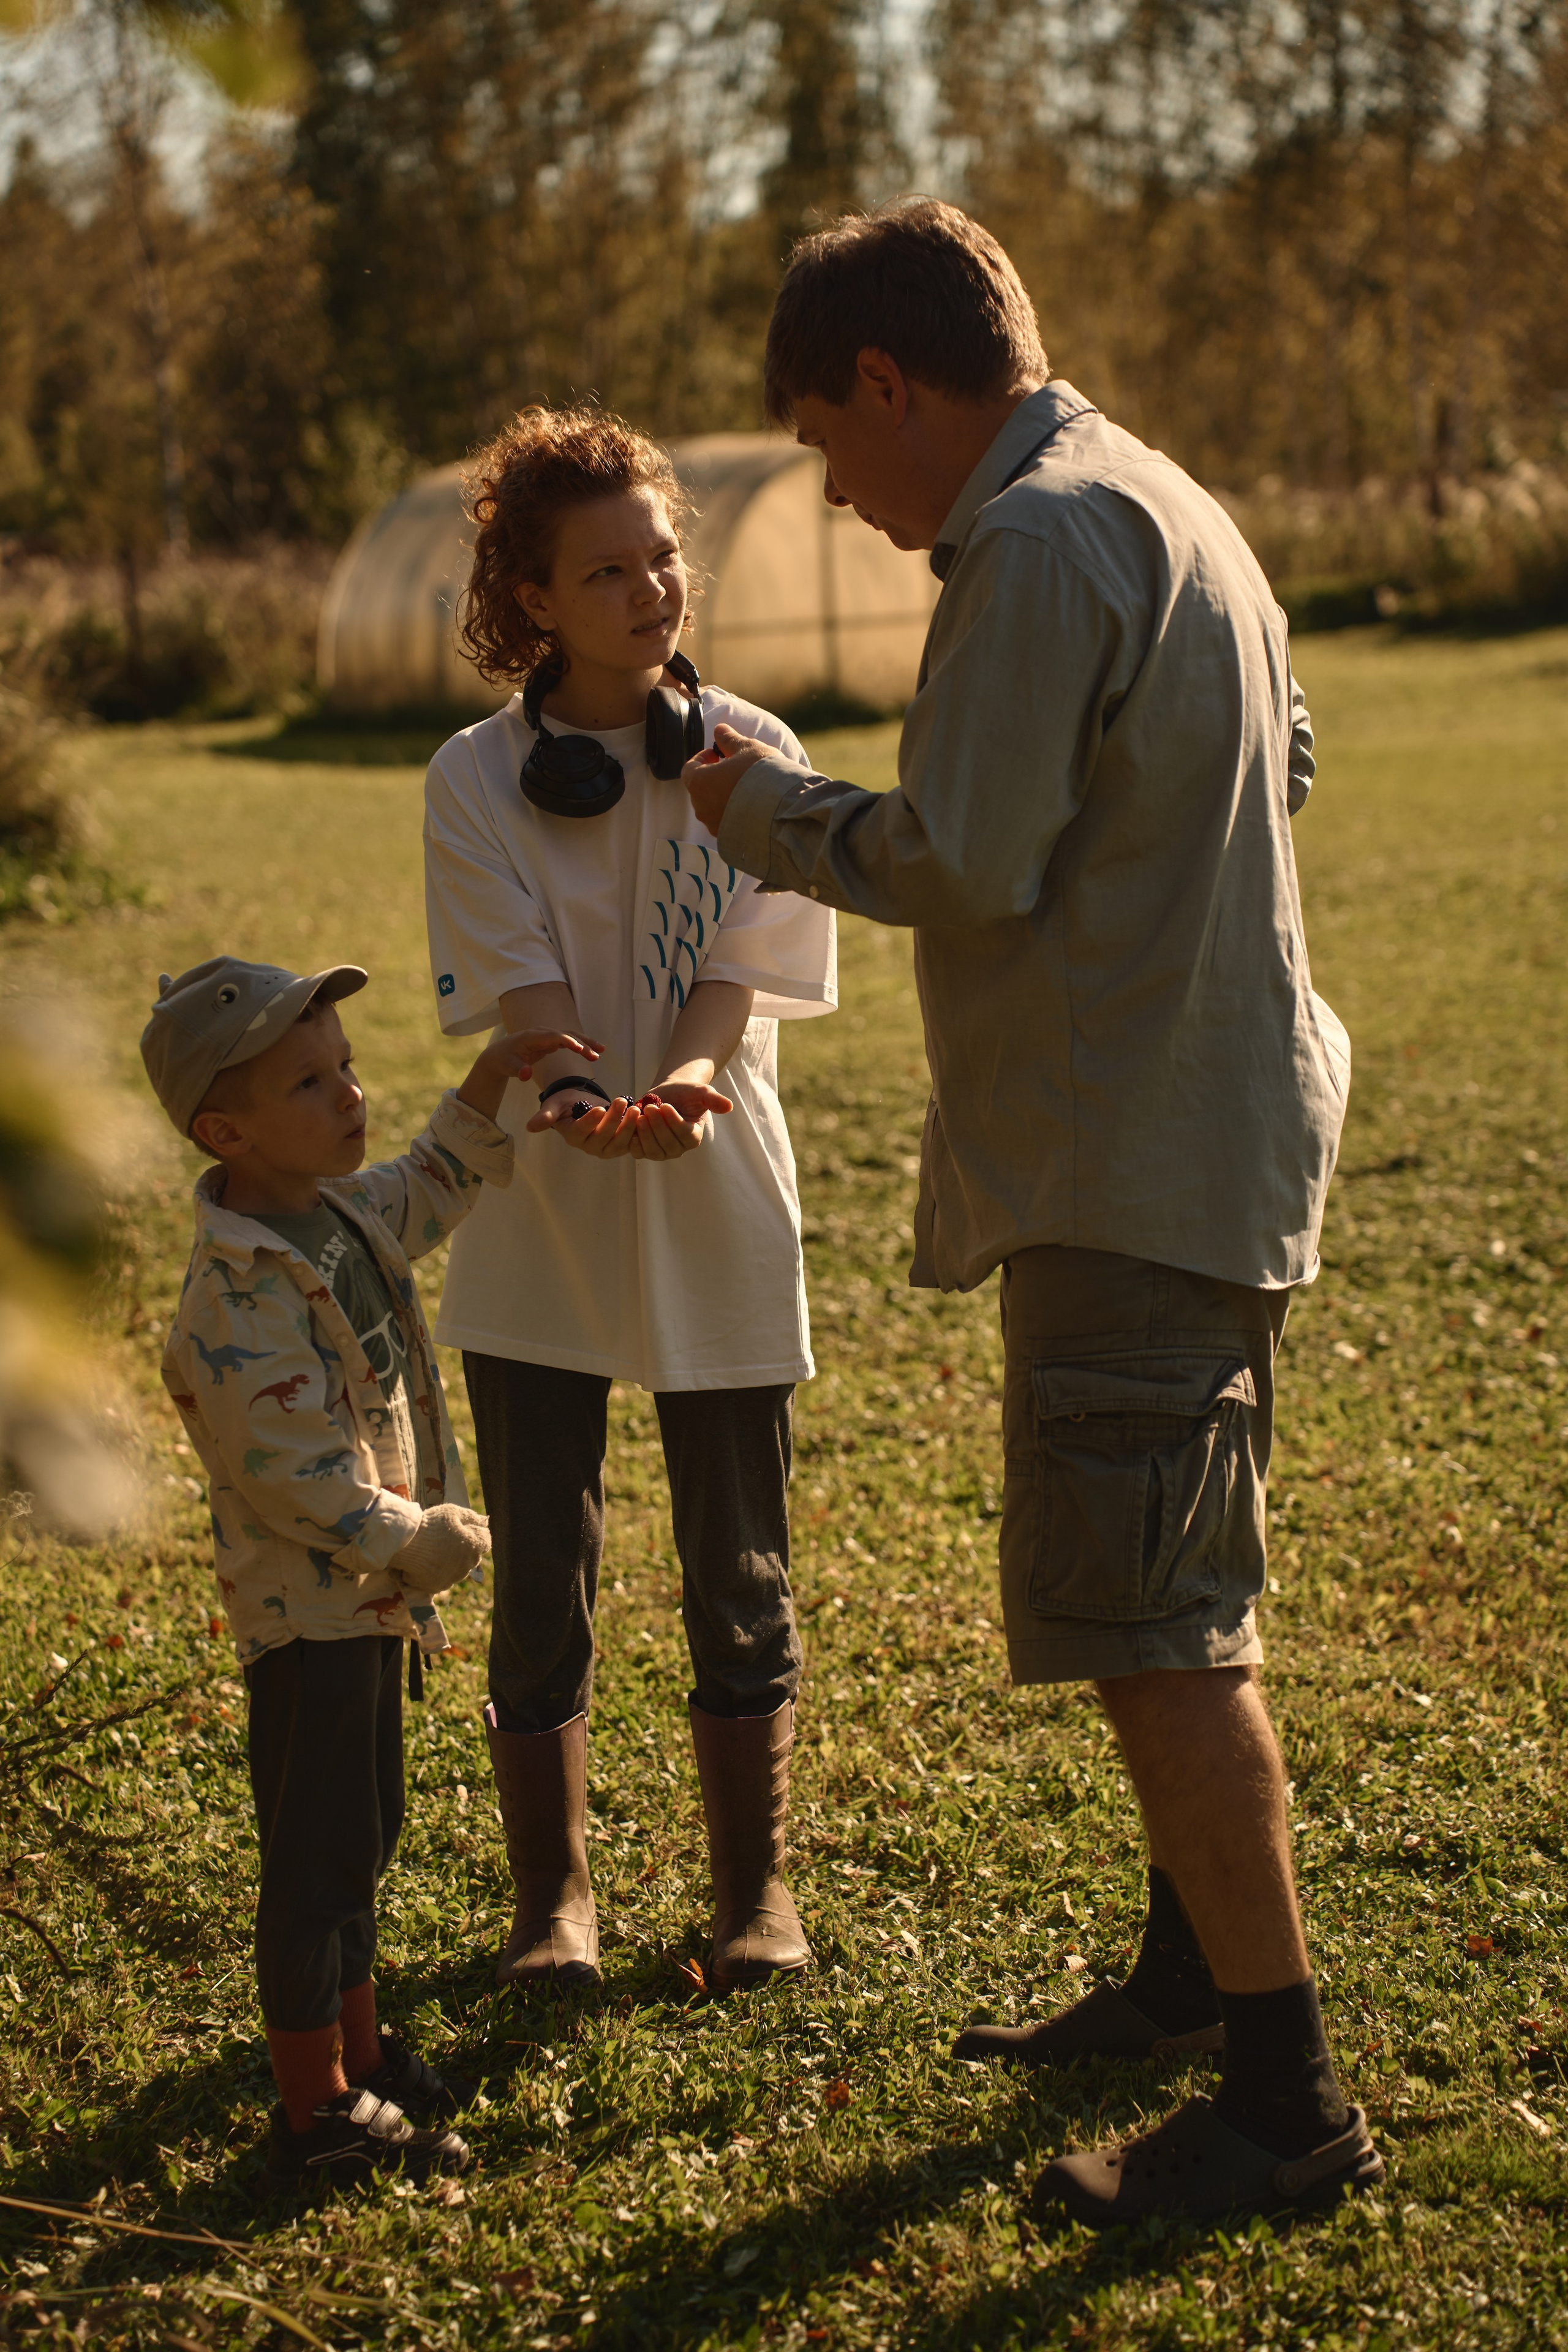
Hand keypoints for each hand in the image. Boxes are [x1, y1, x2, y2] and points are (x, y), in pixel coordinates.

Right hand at [389, 1502, 490, 1595]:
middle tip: (446, 1538)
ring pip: (458, 1569)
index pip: (485, 1540)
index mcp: (473, 1547)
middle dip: (465, 1548)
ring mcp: (452, 1579)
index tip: (462, 1528)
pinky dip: (439, 1572)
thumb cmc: (430, 1524)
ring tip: (435, 1550)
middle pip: (473, 1556)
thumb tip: (485, 1521)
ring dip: (453, 1561)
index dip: (475, 1532)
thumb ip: (472, 1517)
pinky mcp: (437, 1587)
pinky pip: (444, 1579)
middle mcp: (467, 1566)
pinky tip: (428, 1562)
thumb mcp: (453, 1512)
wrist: (404, 1543)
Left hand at [458, 1028, 602, 1122]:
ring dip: (585, 1042)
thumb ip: (518, 1070)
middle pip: (566, 1034)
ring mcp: (547, 1036)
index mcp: (532, 1037)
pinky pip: (569, 1041)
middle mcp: (542, 1033)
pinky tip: (593, 1052)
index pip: (554, 1036)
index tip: (580, 1049)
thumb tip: (525, 1075)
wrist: (499, 1055)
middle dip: (582, 1043)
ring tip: (601, 1051)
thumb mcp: (507, 1067)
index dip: (568, 1041)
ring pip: (570, 1036)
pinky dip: (581, 1045)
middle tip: (596, 1055)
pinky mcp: (550, 1041)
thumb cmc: (503, 1060)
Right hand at [526, 1090, 644, 1156]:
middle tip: (621, 1101)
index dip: (590, 1122)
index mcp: (572, 1136)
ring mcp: (605, 1148)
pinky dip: (638, 1131)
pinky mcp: (620, 1145)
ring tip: (635, 1108)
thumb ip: (545, 1116)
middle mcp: (589, 1146)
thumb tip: (529, 1127)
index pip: (581, 1131)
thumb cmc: (565, 1102)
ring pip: (619, 1142)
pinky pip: (631, 1142)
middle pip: (602, 1137)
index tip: (598, 1108)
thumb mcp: (553, 1105)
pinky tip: (644, 1117)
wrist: (582, 1102)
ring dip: (628, 1126)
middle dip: (613, 1120)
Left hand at [628, 1082, 731, 1158]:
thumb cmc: (687, 1093)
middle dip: (657, 1126)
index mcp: (694, 1137)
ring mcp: (662, 1152)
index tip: (664, 1105)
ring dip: (645, 1135)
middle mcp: (679, 1148)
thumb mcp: (702, 1092)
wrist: (669, 1094)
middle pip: (667, 1144)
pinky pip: (639, 1152)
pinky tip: (631, 1126)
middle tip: (649, 1107)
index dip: (673, 1122)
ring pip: (653, 1151)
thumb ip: (714, 1100)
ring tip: (639, 1115)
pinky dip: (634, 1142)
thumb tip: (729, 1106)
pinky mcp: (646, 1150)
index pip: (684, 1134)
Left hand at [683, 723, 767, 835]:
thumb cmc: (762, 775)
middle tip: (733, 769)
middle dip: (713, 777)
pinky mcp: (728, 838)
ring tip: (746, 787)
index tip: (718, 754)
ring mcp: (713, 825)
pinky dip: (733, 813)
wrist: (785, 810)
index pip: (689, 768)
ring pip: (713, 806)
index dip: (703, 758)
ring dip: (723, 795)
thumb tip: (720, 729)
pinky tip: (752, 805)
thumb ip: (729, 739)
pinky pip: (726, 822)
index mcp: (698, 782)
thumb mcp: (747, 748)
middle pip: (700, 788)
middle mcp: (701, 807)